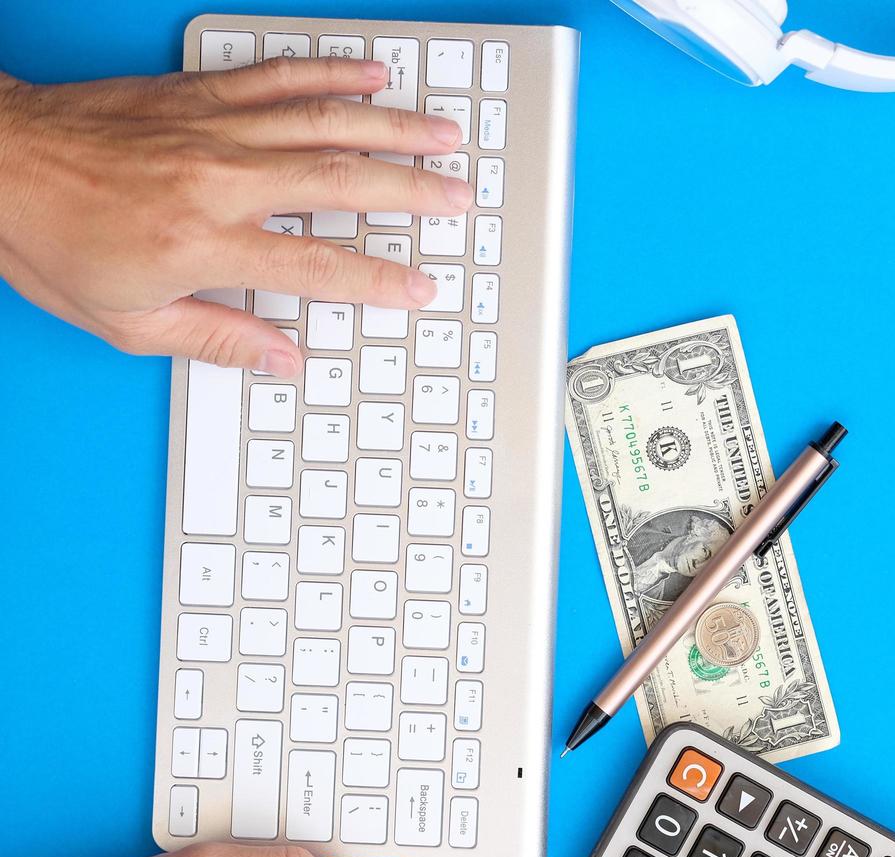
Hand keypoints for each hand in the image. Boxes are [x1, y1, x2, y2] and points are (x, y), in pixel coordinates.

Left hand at [0, 59, 470, 375]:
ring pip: (324, 121)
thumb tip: (281, 360)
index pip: (318, 267)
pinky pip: (277, 77)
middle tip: (460, 197)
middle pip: (340, 181)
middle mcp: (220, 180)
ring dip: (392, 126)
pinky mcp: (197, 95)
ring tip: (442, 133)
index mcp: (206, 243)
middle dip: (412, 191)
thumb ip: (214, 339)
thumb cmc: (49, 241)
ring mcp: (213, 129)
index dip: (379, 281)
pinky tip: (369, 75)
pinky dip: (328, 73)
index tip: (419, 288)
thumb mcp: (126, 320)